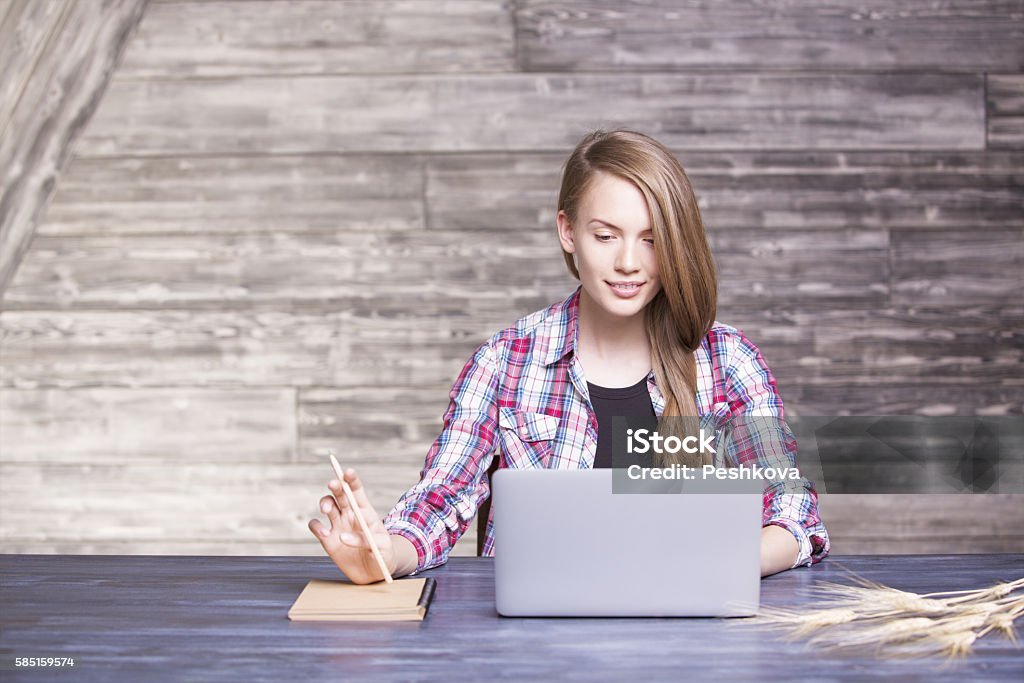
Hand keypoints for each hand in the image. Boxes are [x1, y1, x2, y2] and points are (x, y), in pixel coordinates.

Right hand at [308, 467, 395, 583]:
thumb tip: (343, 537)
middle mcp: (349, 515)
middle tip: (333, 484)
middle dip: (336, 486)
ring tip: (327, 510)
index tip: (347, 472)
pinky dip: (316, 527)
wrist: (375, 573)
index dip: (351, 480)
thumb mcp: (381, 548)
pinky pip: (316, 527)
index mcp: (365, 512)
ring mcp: (338, 526)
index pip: (357, 491)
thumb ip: (365, 540)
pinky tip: (324, 533)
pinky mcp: (327, 540)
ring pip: (327, 505)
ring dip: (325, 503)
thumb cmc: (383, 556)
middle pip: (340, 494)